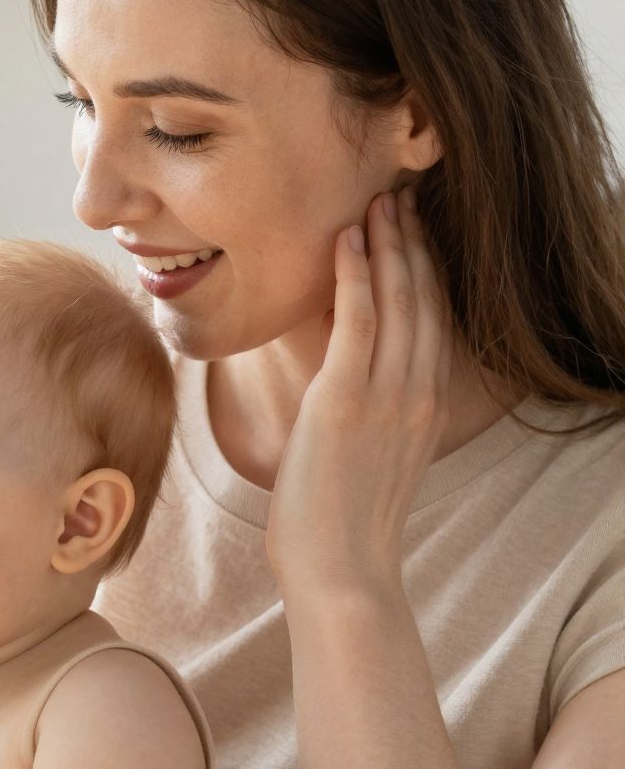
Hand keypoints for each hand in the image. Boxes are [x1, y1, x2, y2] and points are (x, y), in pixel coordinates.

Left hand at [266, 189, 450, 604]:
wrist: (342, 572)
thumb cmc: (338, 528)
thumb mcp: (366, 462)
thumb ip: (367, 422)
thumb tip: (339, 402)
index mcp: (425, 407)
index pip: (430, 322)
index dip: (423, 271)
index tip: (411, 232)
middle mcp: (418, 394)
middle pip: (423, 300)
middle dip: (412, 244)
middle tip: (398, 196)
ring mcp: (388, 396)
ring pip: (397, 301)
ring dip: (387, 245)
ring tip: (377, 201)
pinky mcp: (347, 401)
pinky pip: (356, 322)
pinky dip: (354, 276)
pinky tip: (347, 240)